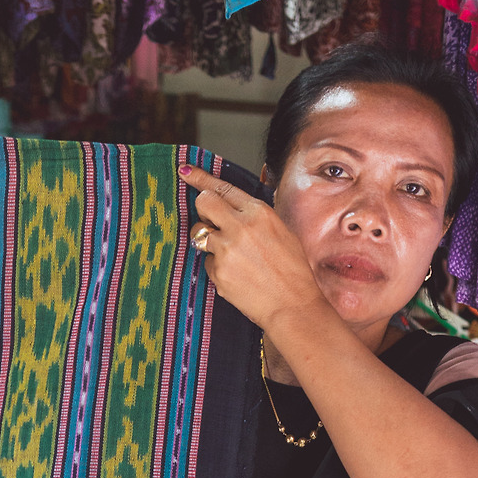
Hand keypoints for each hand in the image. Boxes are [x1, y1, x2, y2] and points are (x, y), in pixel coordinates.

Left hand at [179, 162, 324, 336]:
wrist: (293, 305)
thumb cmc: (292, 271)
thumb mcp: (282, 232)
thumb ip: (255, 217)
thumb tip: (234, 210)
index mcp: (259, 212)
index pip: (223, 187)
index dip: (200, 178)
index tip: (185, 172)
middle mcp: (240, 226)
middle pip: (204, 203)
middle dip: (204, 210)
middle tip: (213, 222)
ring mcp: (226, 249)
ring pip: (200, 234)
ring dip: (210, 242)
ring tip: (234, 258)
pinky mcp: (218, 271)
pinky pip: (207, 262)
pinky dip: (217, 267)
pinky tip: (237, 277)